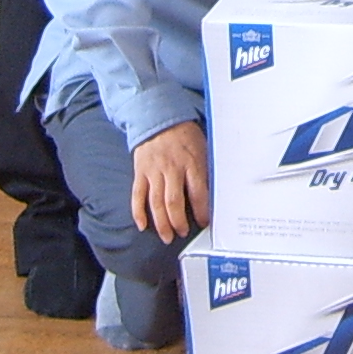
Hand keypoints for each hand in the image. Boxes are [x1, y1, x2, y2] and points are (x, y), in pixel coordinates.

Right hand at [129, 121, 208, 243]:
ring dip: (161, 223)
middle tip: (182, 233)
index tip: (204, 222)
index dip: (201, 211)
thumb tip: (215, 191)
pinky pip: (137, 195)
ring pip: (156, 203)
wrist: (159, 117)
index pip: (198, 193)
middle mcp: (172, 169)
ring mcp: (154, 171)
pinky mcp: (140, 172)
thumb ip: (205, 169)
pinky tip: (143, 225)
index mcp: (191, 162)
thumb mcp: (202, 147)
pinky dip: (138, 212)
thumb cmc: (184, 135)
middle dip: (178, 222)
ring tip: (167, 236)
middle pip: (174, 202)